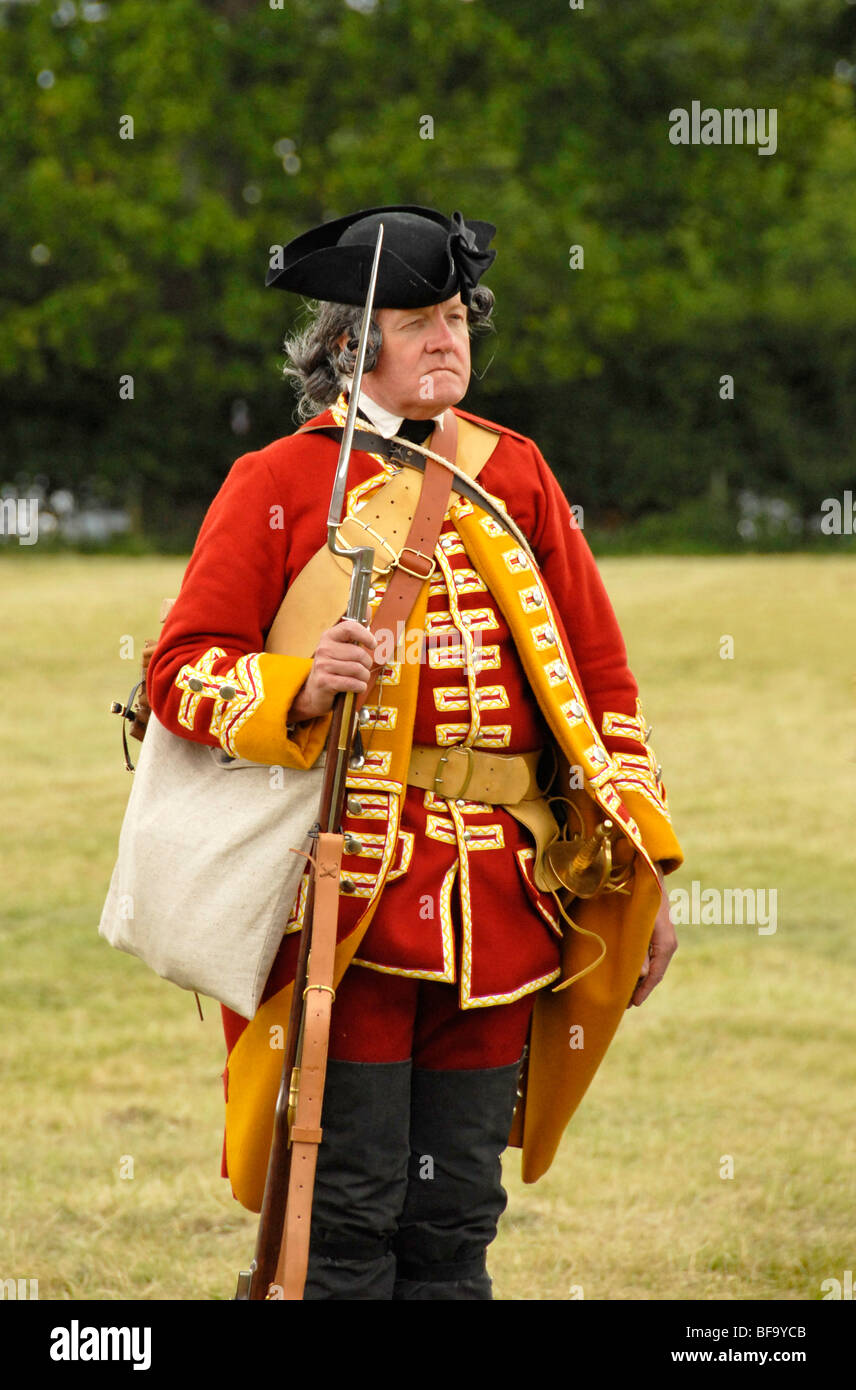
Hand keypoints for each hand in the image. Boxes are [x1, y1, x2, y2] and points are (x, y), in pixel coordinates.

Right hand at [287, 618, 376, 721]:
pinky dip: (359, 687)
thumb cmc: (333, 668)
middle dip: (367, 664)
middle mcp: (324, 649)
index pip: (350, 628)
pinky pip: (352, 683)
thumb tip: (369, 609)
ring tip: (358, 679)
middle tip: (363, 669)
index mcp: (329, 637)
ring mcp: (322, 665)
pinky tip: (356, 687)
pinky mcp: (324, 682)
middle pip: (359, 654)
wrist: (315, 692)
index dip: (366, 636)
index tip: (373, 644)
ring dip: (364, 677)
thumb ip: (356, 632)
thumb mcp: (342, 648)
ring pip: (358, 670)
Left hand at [628, 863, 676, 1007]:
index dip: (644, 991)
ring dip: (639, 977)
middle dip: (640, 988)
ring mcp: (664, 937)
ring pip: (652, 964)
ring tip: (624, 991)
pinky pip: (650, 955)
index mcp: (666, 943)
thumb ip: (639, 948)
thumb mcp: (640, 923)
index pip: (656, 975)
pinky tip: (630, 970)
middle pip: (654, 973)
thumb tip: (640, 975)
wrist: (650, 871)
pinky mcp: (657, 932)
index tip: (632, 1004)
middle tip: (623, 1003)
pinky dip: (640, 965)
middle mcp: (668, 943)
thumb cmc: (643, 895)